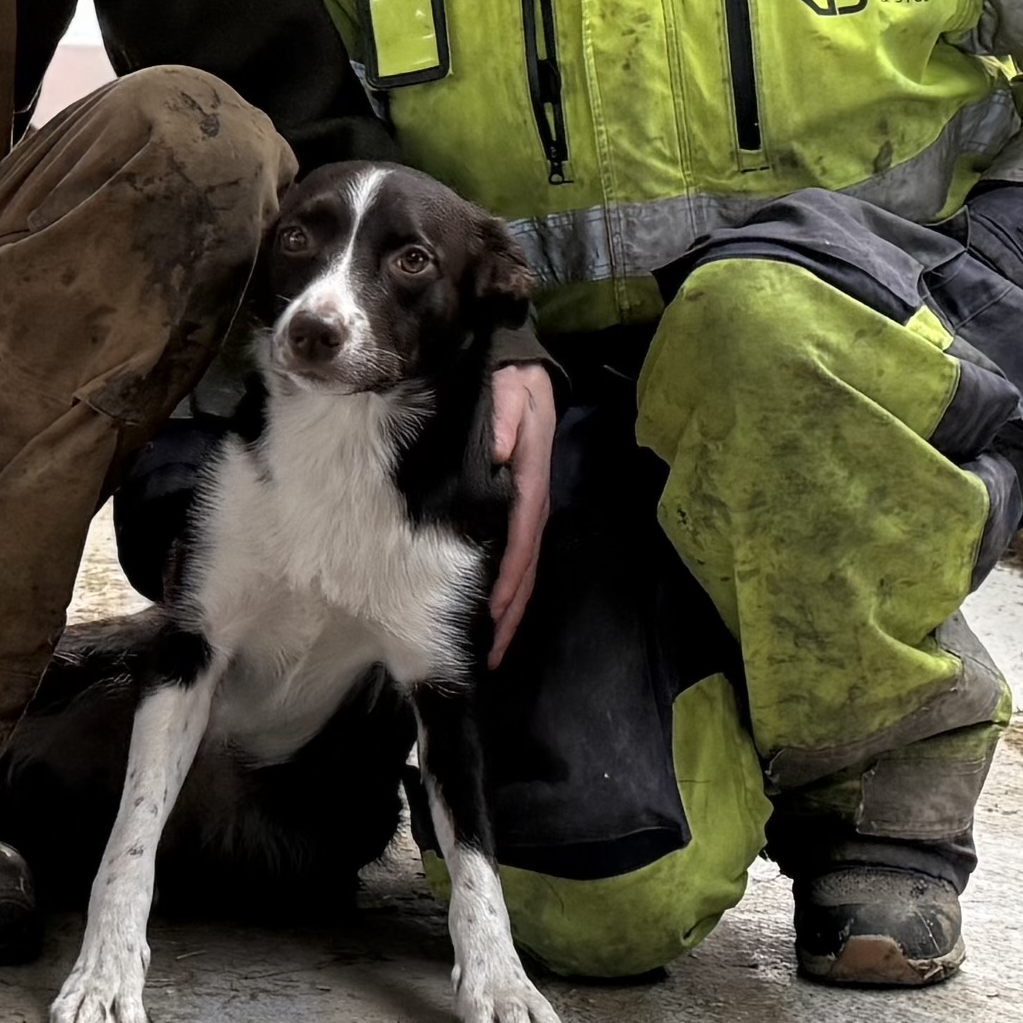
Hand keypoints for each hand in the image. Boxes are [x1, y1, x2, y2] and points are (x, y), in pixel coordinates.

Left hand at [483, 357, 555, 668]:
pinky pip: (516, 553)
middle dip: (510, 611)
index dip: (508, 578)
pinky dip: (509, 585)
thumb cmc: (510, 380)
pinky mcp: (518, 503)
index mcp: (528, 480)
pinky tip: (497, 609)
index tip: (494, 614)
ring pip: (523, 566)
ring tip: (494, 648)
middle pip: (525, 566)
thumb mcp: (510, 388)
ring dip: (511, 607)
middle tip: (491, 655)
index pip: (520, 538)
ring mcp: (527, 505)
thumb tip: (500, 454)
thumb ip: (504, 417)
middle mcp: (532, 500)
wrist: (521, 367)